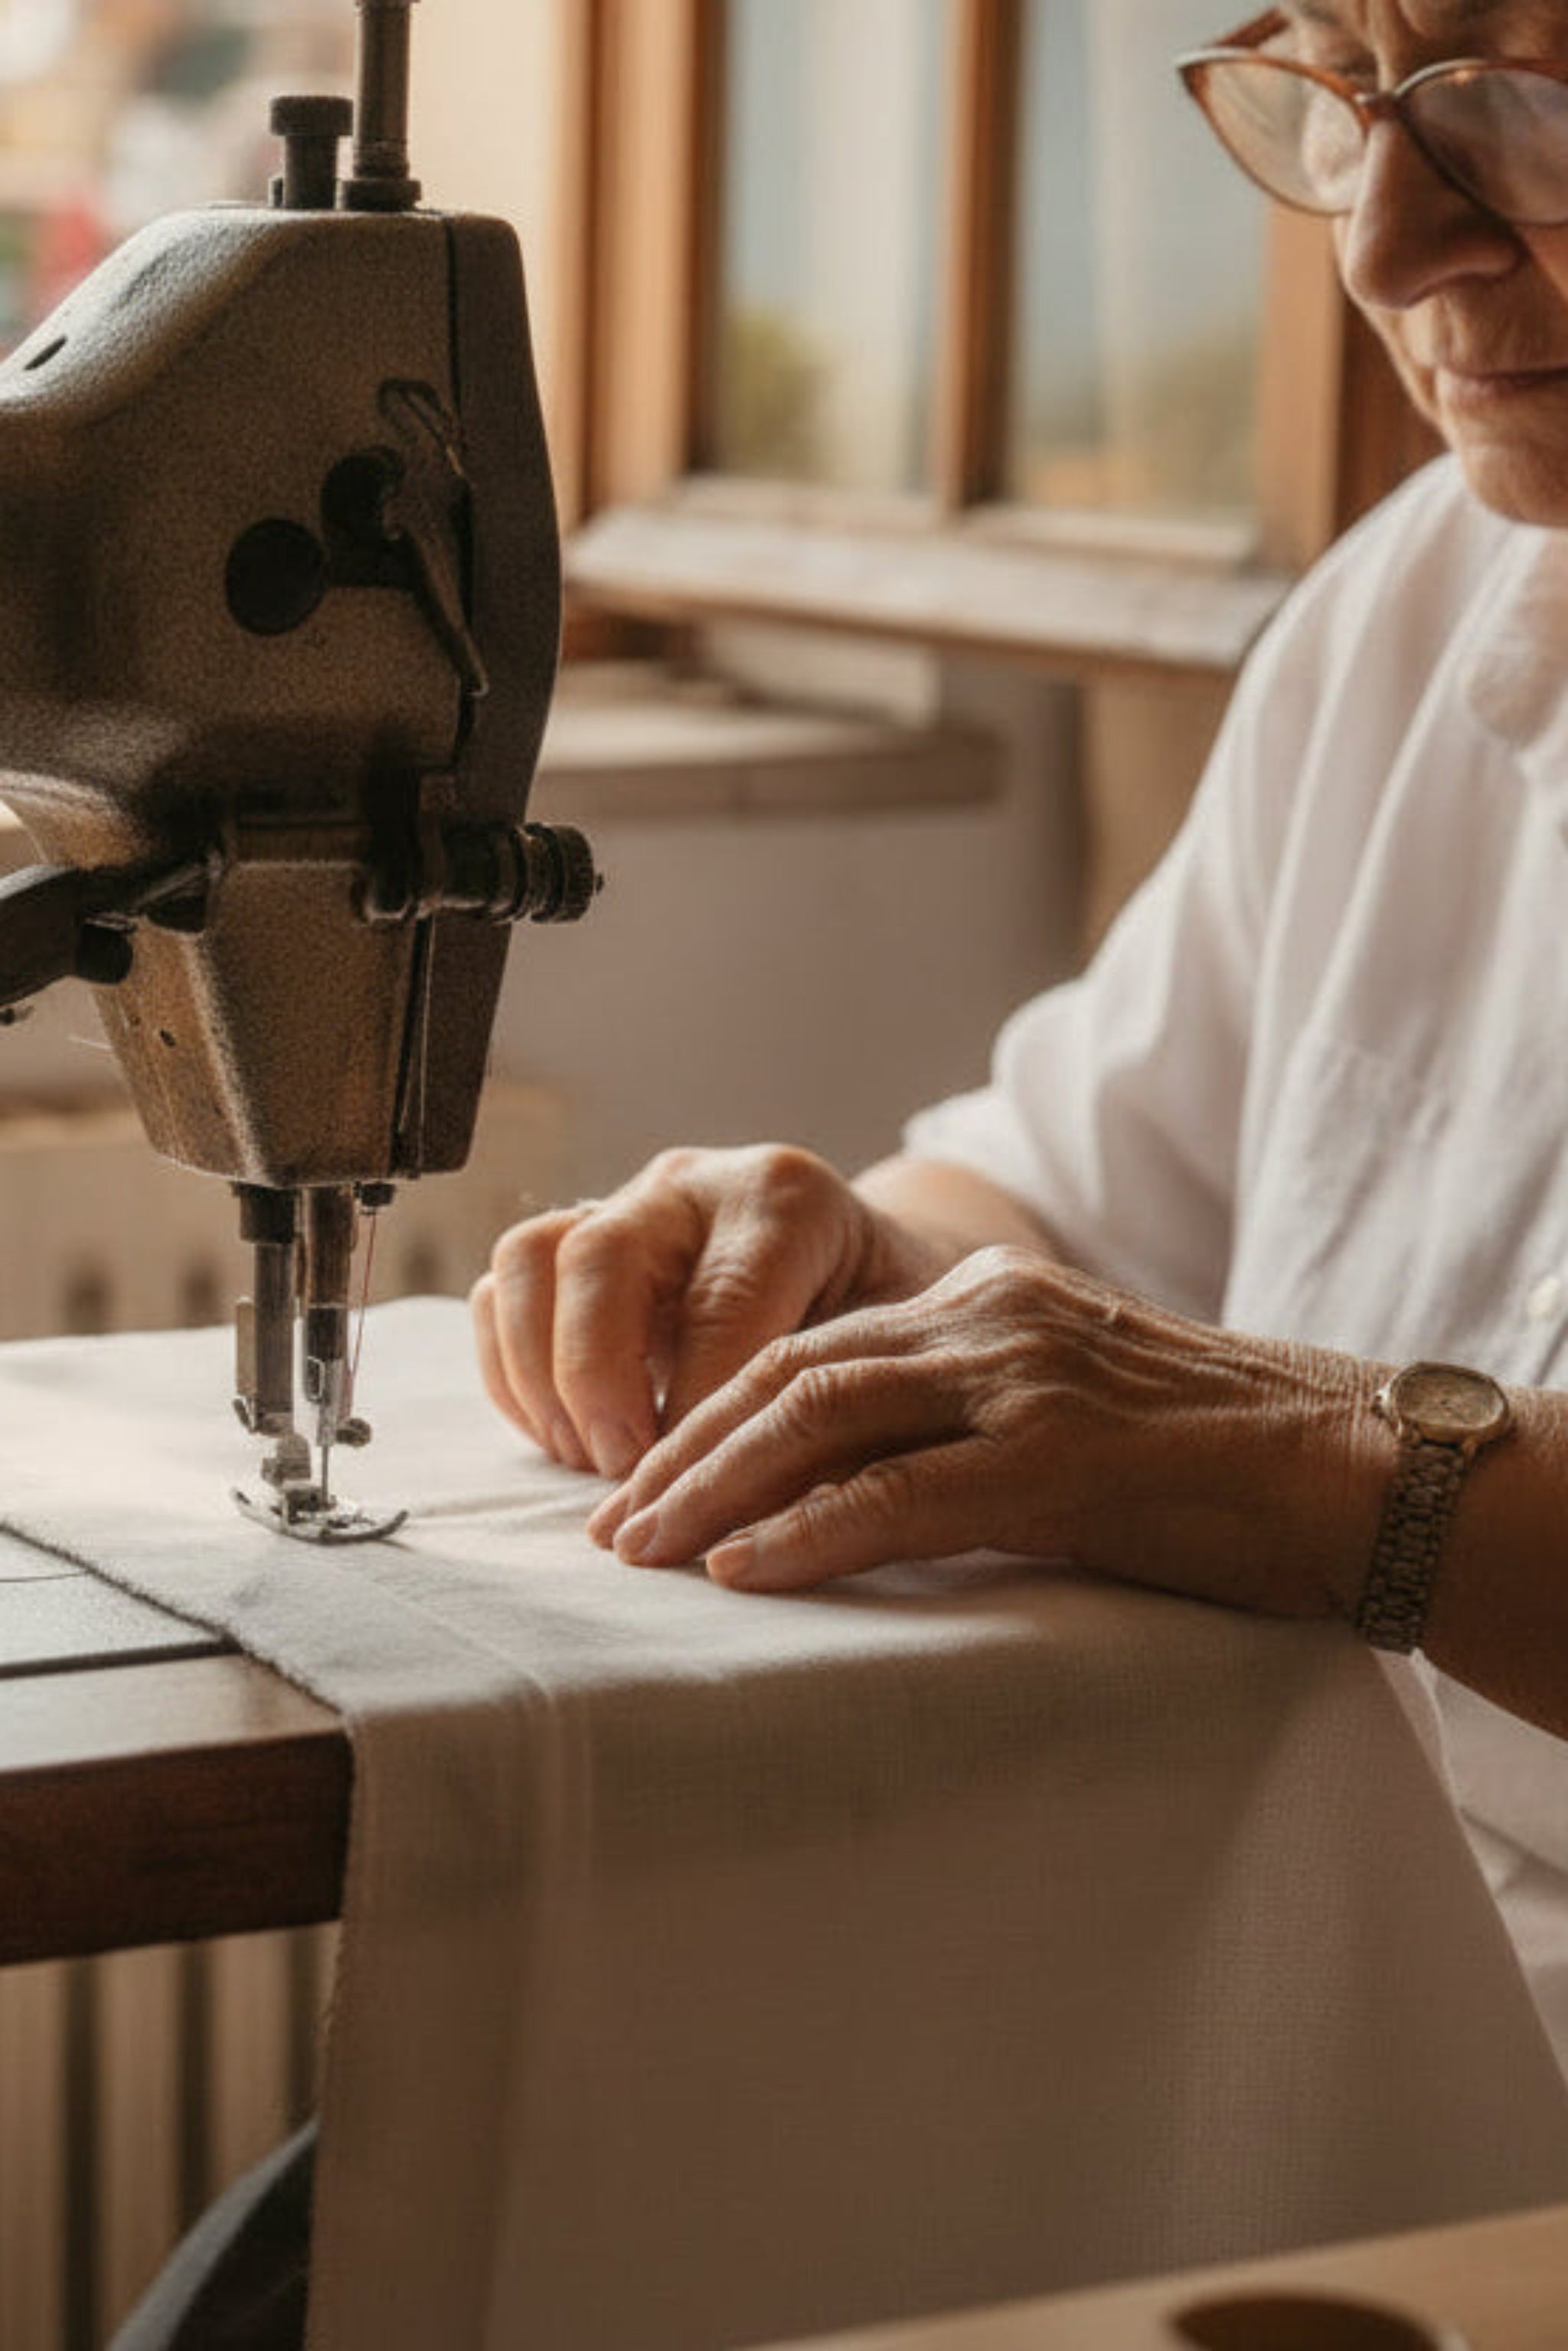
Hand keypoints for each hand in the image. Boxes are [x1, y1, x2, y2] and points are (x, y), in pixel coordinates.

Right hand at [470, 1145, 958, 1479]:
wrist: (866, 1268)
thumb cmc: (885, 1319)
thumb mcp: (894, 1349)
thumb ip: (839, 1404)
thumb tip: (781, 1505)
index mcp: (782, 1199)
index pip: (717, 1300)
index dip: (692, 1405)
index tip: (692, 1488)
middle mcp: (690, 1187)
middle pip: (597, 1255)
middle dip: (595, 1379)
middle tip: (621, 1471)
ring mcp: (621, 1207)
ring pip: (529, 1257)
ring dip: (540, 1374)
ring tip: (584, 1457)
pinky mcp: (572, 1245)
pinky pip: (502, 1293)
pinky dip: (513, 1374)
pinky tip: (565, 1438)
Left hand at [588, 1245, 1384, 1615]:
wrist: (1350, 1466)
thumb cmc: (1213, 1462)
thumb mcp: (1069, 1411)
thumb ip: (969, 1422)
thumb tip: (855, 1490)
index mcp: (986, 1301)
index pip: (813, 1350)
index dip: (714, 1416)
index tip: (646, 1485)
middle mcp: (989, 1319)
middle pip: (792, 1375)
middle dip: (687, 1452)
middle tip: (612, 1528)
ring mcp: (1022, 1380)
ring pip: (823, 1419)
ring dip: (716, 1489)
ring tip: (644, 1553)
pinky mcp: (1057, 1457)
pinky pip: (900, 1493)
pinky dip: (808, 1531)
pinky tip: (744, 1569)